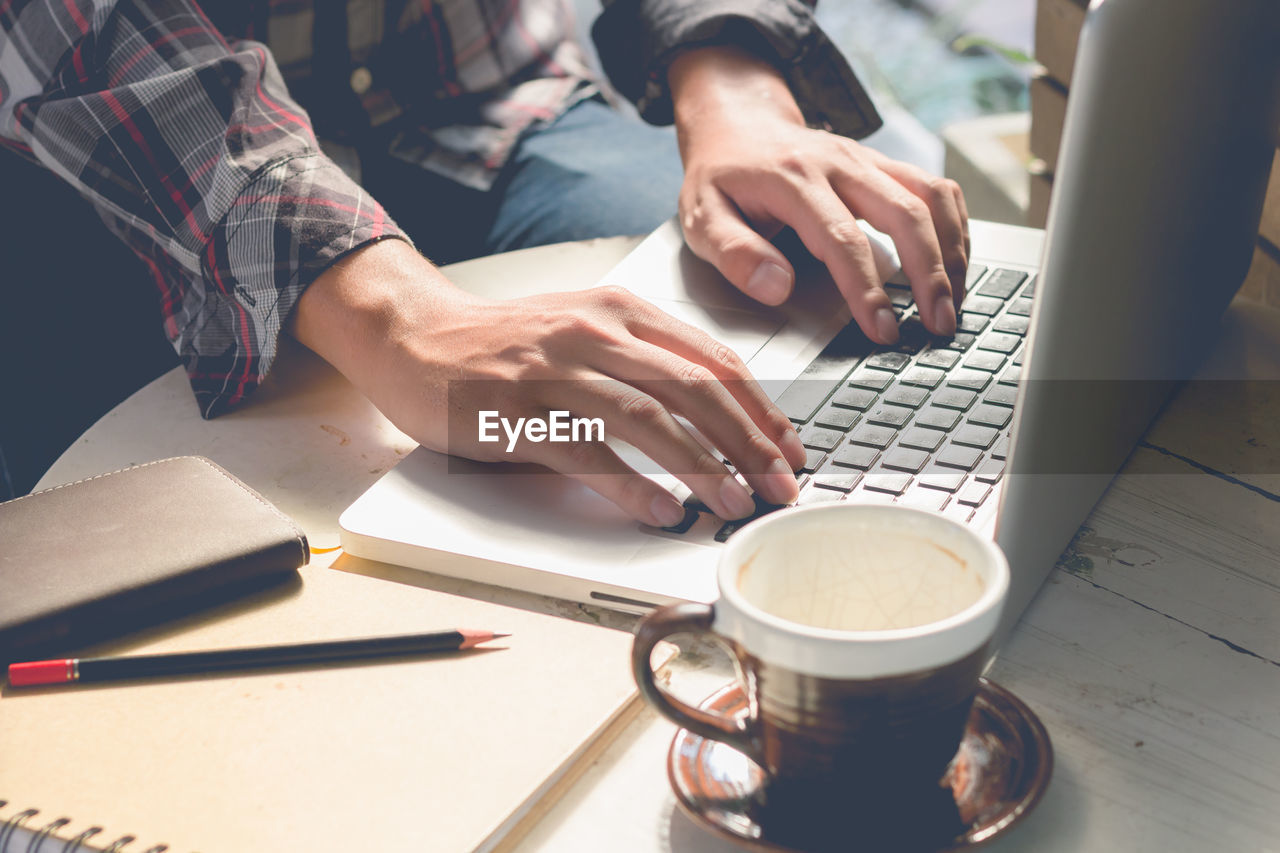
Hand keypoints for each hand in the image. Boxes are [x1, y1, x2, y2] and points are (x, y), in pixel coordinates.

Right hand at [288, 239, 806, 524]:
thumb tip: (718, 420)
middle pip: (695, 389)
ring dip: (701, 465)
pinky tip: (662, 509)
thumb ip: (645, 363)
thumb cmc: (508, 343)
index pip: (714, 361)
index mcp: (622, 311)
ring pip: (649, 417)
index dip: (761, 411)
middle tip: (778, 486)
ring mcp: (554, 370)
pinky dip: (632, 485)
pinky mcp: (516, 411)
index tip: (789, 451)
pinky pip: (587, 451)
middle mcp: (595, 333)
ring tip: (733, 501)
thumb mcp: (586, 330)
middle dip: (748, 443)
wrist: (417, 335)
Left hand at [669, 46, 969, 342]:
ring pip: (932, 196)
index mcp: (793, 179)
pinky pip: (937, 189)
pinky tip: (955, 264)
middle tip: (939, 325)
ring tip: (953, 302)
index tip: (882, 331)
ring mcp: (868, 160)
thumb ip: (734, 253)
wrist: (738, 125)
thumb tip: (776, 288)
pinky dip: (955, 227)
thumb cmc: (721, 179)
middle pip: (905, 214)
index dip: (867, 289)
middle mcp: (839, 163)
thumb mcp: (701, 218)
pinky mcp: (884, 165)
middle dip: (930, 274)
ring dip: (953, 252)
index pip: (842, 239)